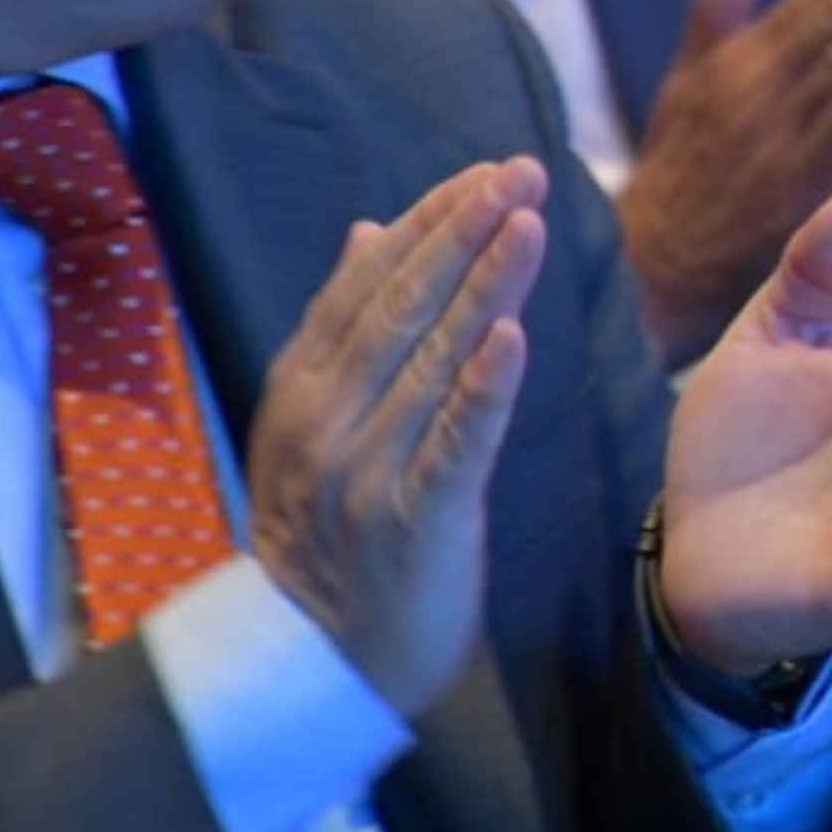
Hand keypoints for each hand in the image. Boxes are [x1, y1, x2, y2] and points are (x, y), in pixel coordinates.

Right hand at [248, 160, 551, 719]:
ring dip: (484, 285)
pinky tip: (513, 335)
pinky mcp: (415, 520)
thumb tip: (370, 229)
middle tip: (520, 171)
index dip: (428, 224)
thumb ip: (345, 330)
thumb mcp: (317, 423)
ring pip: (433, 360)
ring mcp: (367, 470)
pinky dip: (482, 387)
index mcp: (303, 389)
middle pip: (401, 308)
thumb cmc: (333, 533)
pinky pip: (454, 444)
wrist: (316, 660)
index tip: (484, 172)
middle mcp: (327, 420)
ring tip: (527, 222)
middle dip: (462, 233)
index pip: (367, 285)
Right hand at [617, 0, 831, 353]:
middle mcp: (758, 93)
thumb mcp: (686, 79)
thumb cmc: (678, 166)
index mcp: (737, 62)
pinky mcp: (790, 186)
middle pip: (830, 23)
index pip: (812, 0)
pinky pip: (829, 133)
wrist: (655, 265)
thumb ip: (718, 4)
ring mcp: (777, 139)